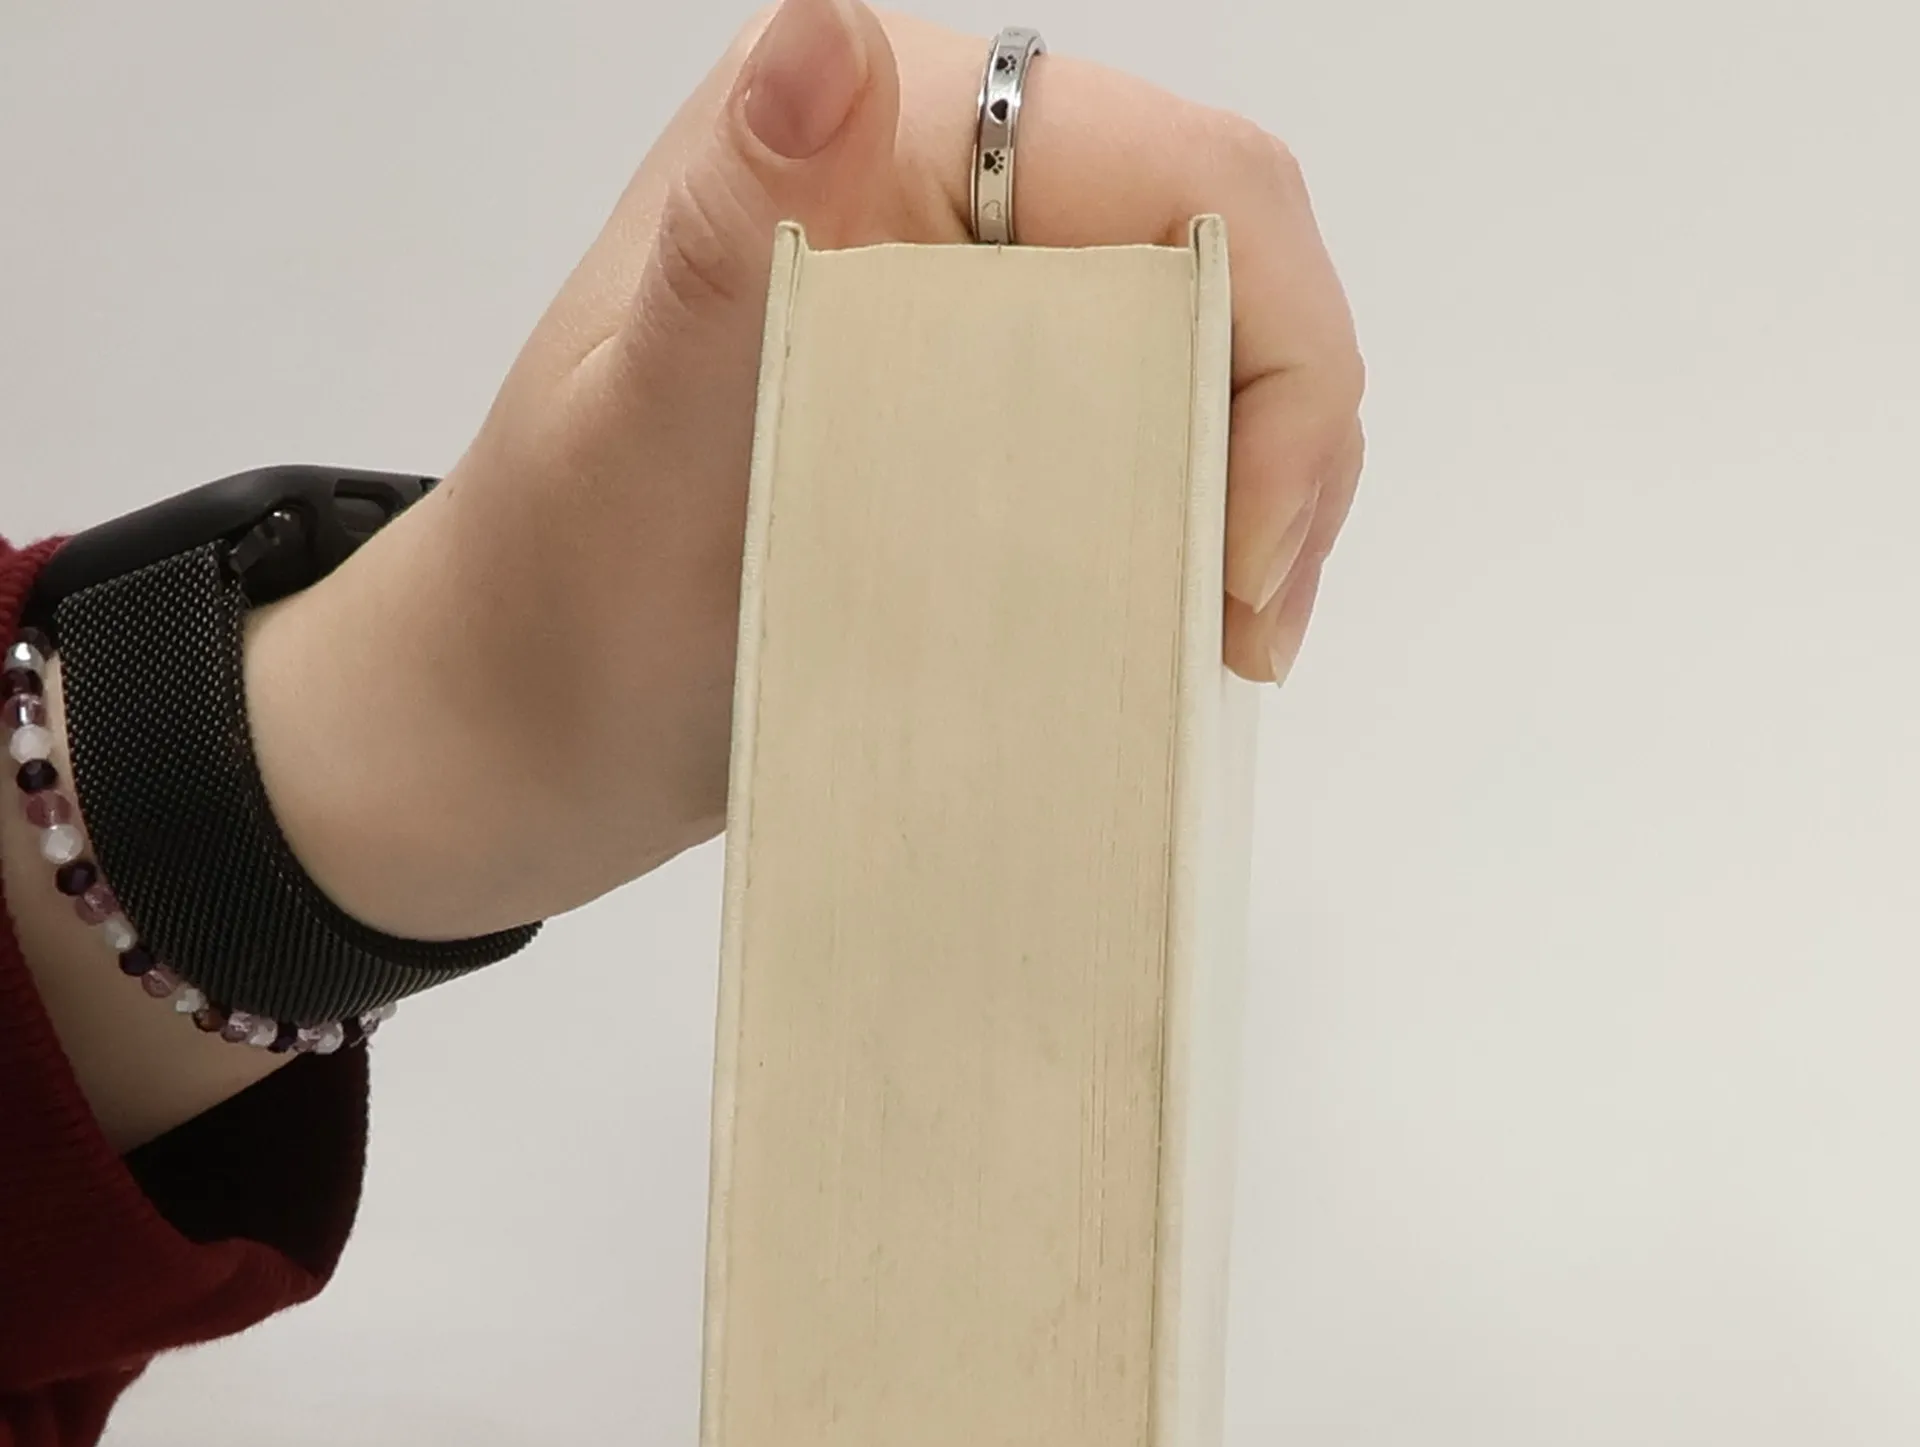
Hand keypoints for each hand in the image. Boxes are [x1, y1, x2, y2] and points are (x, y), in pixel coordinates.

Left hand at [245, 0, 1365, 945]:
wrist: (524, 735)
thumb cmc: (559, 600)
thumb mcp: (638, 438)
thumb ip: (736, 246)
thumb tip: (819, 40)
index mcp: (873, 135)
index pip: (1184, 179)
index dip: (1272, 349)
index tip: (1242, 553)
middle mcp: (948, 202)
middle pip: (1225, 271)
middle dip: (1282, 442)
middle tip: (1246, 629)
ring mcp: (978, 328)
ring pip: (1211, 370)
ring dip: (1251, 505)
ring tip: (1225, 651)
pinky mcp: (990, 441)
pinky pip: (1154, 459)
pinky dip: (1193, 543)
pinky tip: (1184, 635)